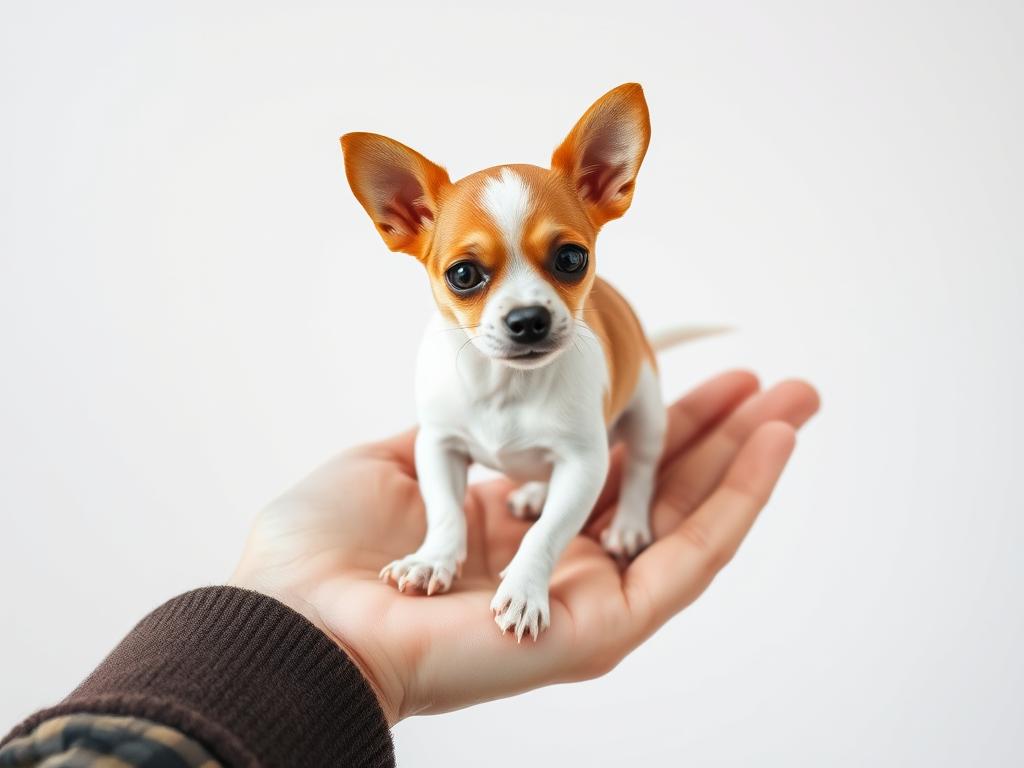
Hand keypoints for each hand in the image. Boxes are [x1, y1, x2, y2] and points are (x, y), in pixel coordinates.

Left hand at [229, 371, 818, 723]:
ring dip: (748, 459)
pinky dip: (740, 499)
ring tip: (798, 401)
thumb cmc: (328, 555)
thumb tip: (481, 416)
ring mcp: (591, 599)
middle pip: (663, 494)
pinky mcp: (608, 625)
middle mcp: (563, 567)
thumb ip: (453, 446)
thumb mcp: (401, 469)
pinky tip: (775, 443)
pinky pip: (691, 557)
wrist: (297, 616)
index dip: (657, 423)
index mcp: (519, 535)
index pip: (610, 473)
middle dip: (721, 434)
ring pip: (692, 522)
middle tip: (778, 385)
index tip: (692, 372)